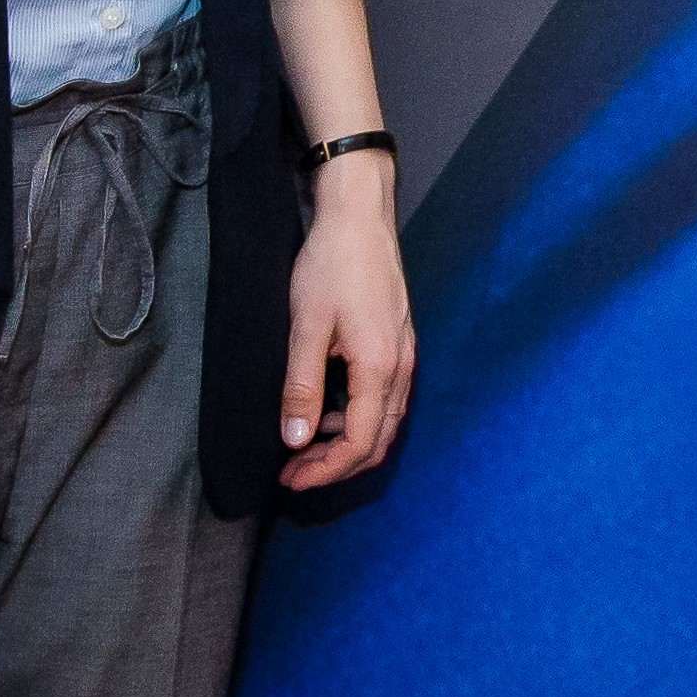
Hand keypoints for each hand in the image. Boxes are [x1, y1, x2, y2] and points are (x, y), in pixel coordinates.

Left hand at [277, 158, 413, 490]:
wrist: (360, 216)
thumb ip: (301, 387)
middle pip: (379, 440)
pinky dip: (357, 418)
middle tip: (294, 475)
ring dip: (347, 443)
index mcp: (380, 367)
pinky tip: (327, 411)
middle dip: (337, 465)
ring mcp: (405, 354)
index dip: (326, 471)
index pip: (361, 443)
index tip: (290, 480)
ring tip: (304, 447)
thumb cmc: (331, 265)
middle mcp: (402, 366)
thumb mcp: (306, 327)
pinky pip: (385, 398)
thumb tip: (295, 442)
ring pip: (385, 421)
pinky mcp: (400, 342)